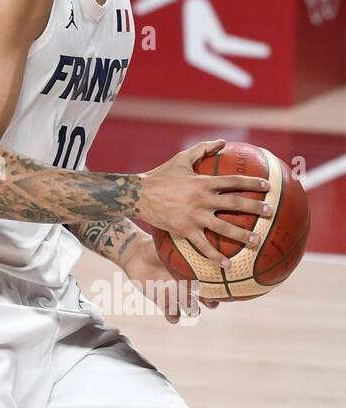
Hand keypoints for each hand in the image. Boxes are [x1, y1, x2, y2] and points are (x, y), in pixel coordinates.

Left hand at [121, 234, 217, 324]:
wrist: (136, 254)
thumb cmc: (156, 248)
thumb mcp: (174, 246)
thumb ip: (187, 246)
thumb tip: (203, 240)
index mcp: (192, 272)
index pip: (212, 283)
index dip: (219, 287)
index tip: (223, 288)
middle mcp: (187, 285)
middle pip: (206, 299)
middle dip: (211, 303)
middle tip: (210, 300)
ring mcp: (175, 295)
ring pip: (192, 310)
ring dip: (193, 311)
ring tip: (191, 306)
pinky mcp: (163, 302)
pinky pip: (172, 315)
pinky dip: (174, 317)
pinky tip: (173, 312)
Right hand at [137, 140, 271, 266]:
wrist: (139, 194)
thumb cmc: (160, 175)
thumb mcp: (181, 159)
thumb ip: (203, 149)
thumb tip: (223, 141)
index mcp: (202, 182)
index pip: (232, 181)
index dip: (251, 183)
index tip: (266, 187)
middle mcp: (201, 199)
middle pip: (234, 203)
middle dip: (254, 208)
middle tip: (269, 212)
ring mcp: (194, 216)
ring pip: (223, 227)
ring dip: (241, 235)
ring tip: (256, 241)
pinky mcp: (185, 230)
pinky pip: (203, 245)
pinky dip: (215, 256)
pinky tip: (227, 265)